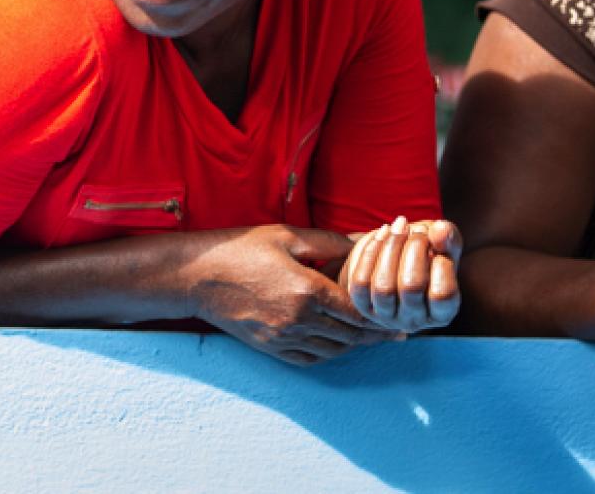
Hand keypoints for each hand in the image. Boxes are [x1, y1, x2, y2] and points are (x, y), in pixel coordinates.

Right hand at [189, 225, 401, 365]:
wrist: (195, 276)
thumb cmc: (239, 249)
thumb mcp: (285, 236)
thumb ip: (328, 241)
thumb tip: (364, 243)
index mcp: (307, 288)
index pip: (358, 310)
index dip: (382, 315)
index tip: (399, 315)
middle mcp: (299, 318)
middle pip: (351, 335)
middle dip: (375, 333)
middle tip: (394, 330)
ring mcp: (283, 337)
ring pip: (334, 350)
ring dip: (354, 345)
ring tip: (367, 336)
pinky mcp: (270, 347)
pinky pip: (310, 359)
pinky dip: (328, 354)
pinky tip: (335, 344)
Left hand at [340, 216, 460, 332]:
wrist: (397, 261)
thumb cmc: (429, 253)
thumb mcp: (446, 245)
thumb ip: (449, 238)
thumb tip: (440, 231)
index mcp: (442, 314)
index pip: (443, 294)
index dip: (442, 264)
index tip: (439, 244)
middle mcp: (414, 321)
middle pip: (411, 287)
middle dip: (414, 249)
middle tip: (417, 230)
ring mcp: (386, 316)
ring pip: (384, 287)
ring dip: (391, 249)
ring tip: (400, 227)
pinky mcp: (362, 306)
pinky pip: (361, 282)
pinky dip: (370, 252)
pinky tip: (383, 233)